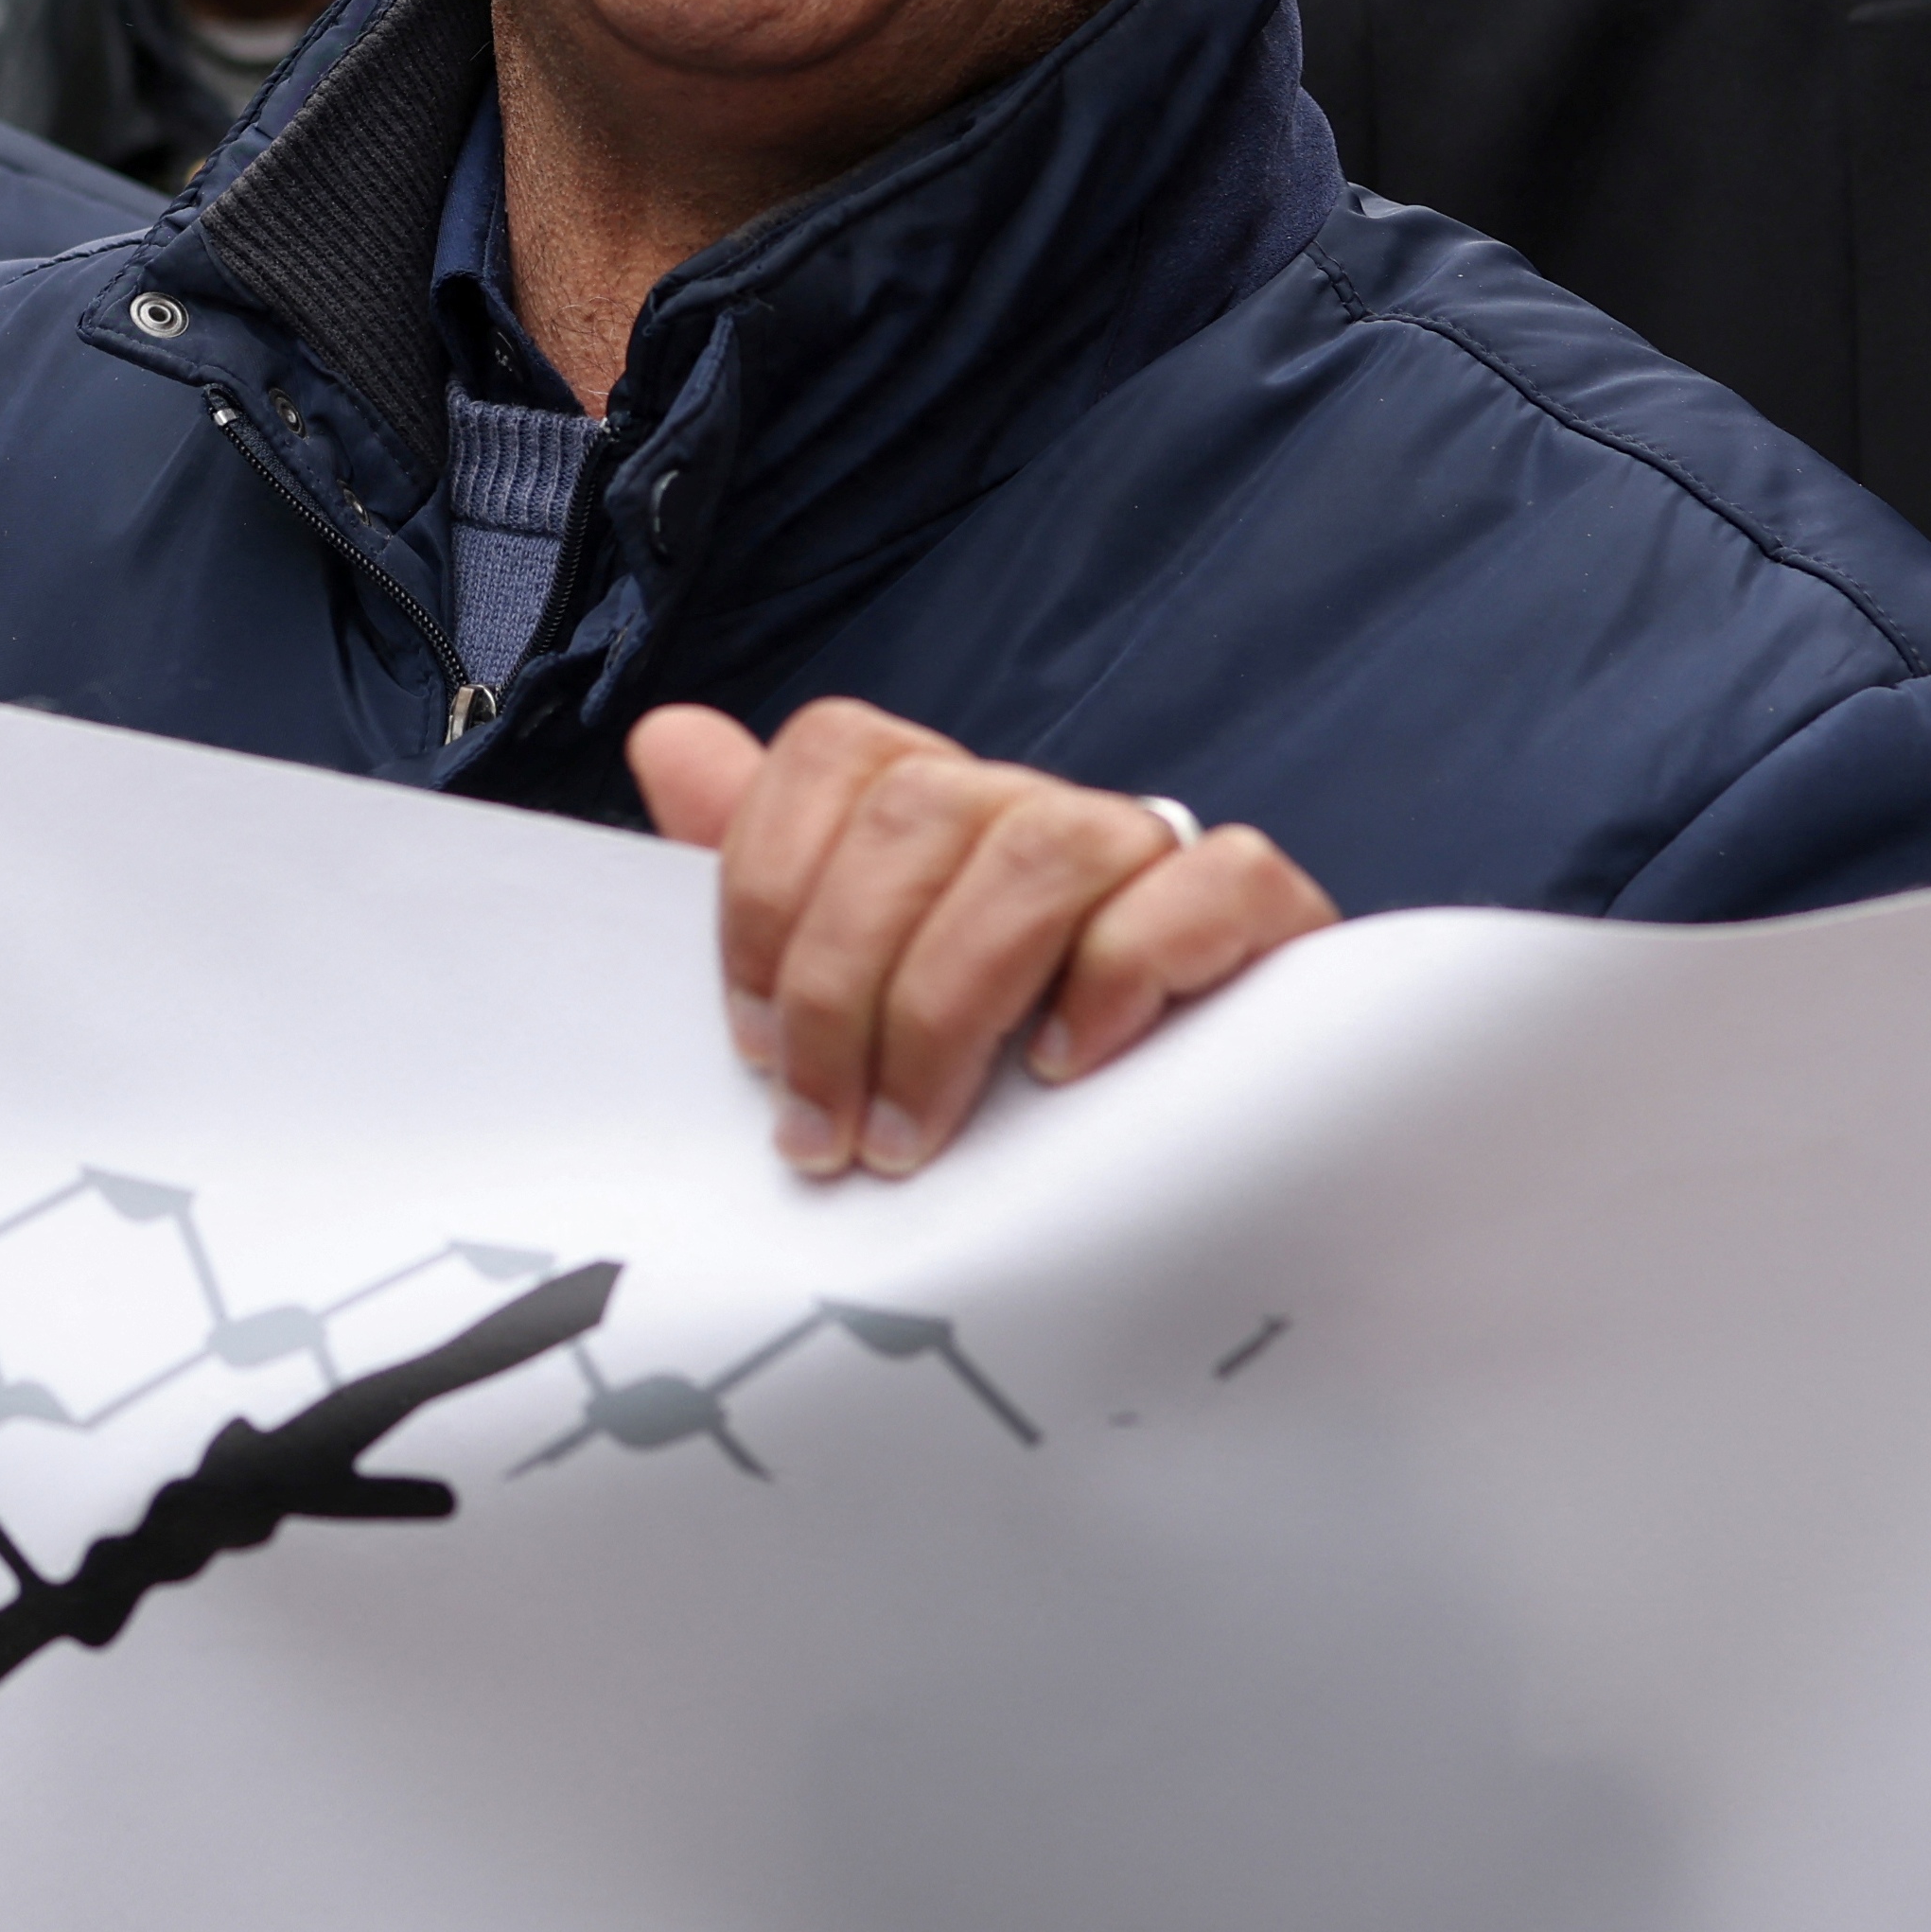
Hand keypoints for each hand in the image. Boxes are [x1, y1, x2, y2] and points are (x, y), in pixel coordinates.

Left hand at [632, 696, 1332, 1180]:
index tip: (752, 1041)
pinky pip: (1211, 882)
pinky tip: (1066, 1067)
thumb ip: (766, 878)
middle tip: (828, 1132)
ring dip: (955, 1000)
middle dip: (848, 982)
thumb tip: (666, 739)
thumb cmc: (990, 1098)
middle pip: (925, 805)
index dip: (770, 885)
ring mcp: (1157, 855)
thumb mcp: (859, 1004)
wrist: (1187, 1191)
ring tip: (916, 1136)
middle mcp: (1040, 810)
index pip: (839, 750)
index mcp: (938, 813)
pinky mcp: (1264, 918)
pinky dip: (1129, 967)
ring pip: (1048, 844)